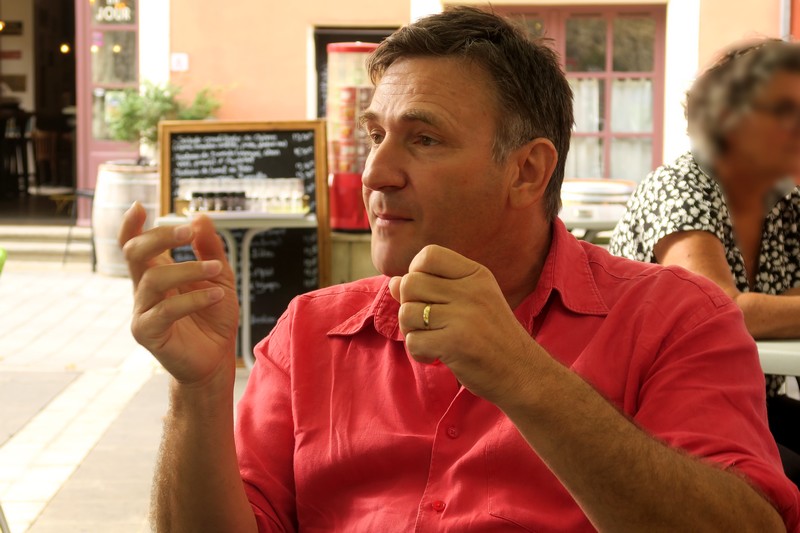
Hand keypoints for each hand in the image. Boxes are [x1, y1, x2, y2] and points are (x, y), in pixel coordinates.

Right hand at [118, 202, 239, 385]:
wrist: (217, 357)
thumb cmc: (214, 317)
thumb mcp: (220, 277)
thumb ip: (210, 249)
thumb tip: (199, 218)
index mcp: (156, 273)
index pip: (133, 245)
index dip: (130, 226)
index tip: (139, 207)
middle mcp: (144, 290)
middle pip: (134, 254)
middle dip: (159, 237)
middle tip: (187, 232)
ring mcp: (143, 311)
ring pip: (153, 279)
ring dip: (189, 269)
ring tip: (217, 270)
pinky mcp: (148, 333)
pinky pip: (166, 310)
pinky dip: (194, 299)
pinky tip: (216, 295)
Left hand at [389, 245, 536, 404]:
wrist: (522, 373)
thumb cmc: (492, 337)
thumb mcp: (470, 302)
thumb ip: (432, 288)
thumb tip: (393, 281)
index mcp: (476, 274)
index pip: (428, 255)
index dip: (416, 272)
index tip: (428, 294)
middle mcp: (470, 290)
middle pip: (410, 283)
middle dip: (409, 306)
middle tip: (428, 323)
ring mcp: (463, 316)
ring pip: (407, 313)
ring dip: (412, 332)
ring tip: (433, 340)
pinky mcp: (454, 343)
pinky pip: (413, 341)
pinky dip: (419, 352)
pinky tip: (437, 356)